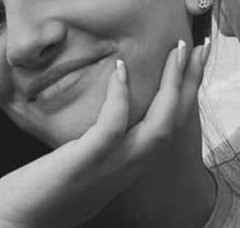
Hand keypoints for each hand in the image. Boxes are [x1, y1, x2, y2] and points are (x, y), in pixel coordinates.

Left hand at [0, 38, 210, 227]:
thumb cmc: (41, 194)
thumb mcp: (84, 163)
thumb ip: (101, 143)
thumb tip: (107, 113)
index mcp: (130, 165)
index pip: (170, 124)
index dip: (186, 92)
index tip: (194, 60)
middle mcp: (129, 169)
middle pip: (174, 121)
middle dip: (190, 81)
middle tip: (198, 45)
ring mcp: (110, 168)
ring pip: (158, 125)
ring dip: (172, 87)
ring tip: (177, 51)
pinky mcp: (84, 164)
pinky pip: (112, 127)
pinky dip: (121, 97)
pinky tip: (122, 68)